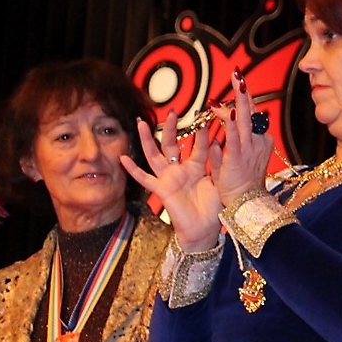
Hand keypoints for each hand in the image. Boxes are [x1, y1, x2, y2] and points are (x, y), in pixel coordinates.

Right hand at [121, 112, 220, 249]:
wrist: (205, 230)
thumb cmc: (214, 207)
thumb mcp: (219, 181)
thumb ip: (217, 164)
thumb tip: (219, 142)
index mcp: (196, 167)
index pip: (198, 145)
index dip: (201, 133)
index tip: (204, 116)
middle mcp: (179, 170)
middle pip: (172, 145)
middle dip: (171, 128)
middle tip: (172, 111)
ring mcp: (168, 179)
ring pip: (154, 156)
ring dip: (147, 140)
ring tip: (141, 123)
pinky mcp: (161, 190)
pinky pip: (145, 179)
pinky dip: (133, 170)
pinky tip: (123, 158)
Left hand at [210, 70, 273, 206]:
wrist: (247, 204)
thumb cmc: (242, 185)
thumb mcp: (237, 162)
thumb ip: (226, 148)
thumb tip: (216, 139)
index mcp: (258, 142)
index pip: (249, 116)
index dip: (242, 100)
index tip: (237, 85)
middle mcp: (257, 141)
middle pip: (250, 111)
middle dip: (244, 91)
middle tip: (239, 73)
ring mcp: (249, 148)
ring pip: (244, 119)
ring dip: (240, 99)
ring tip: (238, 82)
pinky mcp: (237, 157)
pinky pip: (234, 137)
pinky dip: (230, 124)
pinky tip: (227, 111)